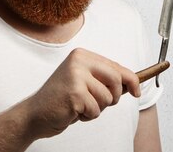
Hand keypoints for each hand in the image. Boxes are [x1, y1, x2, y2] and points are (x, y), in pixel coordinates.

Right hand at [24, 48, 140, 138]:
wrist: (35, 113)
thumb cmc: (62, 99)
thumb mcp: (84, 82)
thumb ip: (104, 79)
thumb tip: (133, 83)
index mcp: (81, 55)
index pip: (115, 66)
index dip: (131, 80)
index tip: (137, 90)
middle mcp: (78, 61)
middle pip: (116, 80)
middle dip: (113, 97)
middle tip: (97, 103)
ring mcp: (76, 76)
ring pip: (107, 98)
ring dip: (96, 108)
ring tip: (80, 106)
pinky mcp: (74, 93)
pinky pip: (95, 110)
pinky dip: (87, 116)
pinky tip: (73, 112)